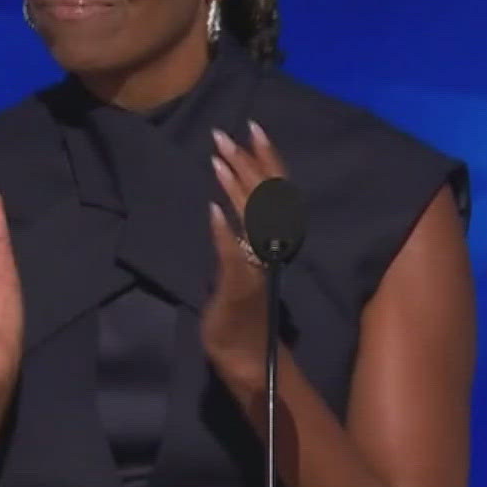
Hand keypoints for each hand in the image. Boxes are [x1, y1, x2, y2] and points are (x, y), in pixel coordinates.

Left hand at [201, 120, 286, 380]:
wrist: (250, 360)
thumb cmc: (242, 316)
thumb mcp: (241, 268)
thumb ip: (238, 239)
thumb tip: (226, 207)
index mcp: (274, 242)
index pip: (275, 191)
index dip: (266, 158)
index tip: (253, 127)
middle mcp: (271, 250)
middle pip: (264, 197)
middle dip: (244, 162)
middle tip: (223, 134)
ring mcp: (257, 268)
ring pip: (252, 219)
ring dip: (235, 186)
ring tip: (216, 157)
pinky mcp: (240, 288)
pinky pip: (234, 256)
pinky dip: (224, 233)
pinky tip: (212, 210)